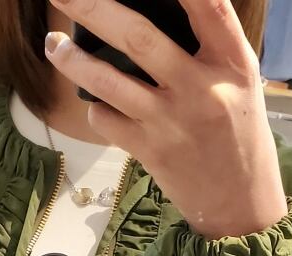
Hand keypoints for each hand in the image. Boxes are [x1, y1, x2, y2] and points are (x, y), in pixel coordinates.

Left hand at [45, 0, 287, 238]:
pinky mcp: (149, 151)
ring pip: (109, 82)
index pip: (208, 7)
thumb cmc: (236, 131)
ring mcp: (170, 121)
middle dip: (94, 9)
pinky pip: (106, 119)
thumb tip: (157, 11)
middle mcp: (200, 88)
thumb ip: (208, 45)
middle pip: (139, 38)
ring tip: (53, 43)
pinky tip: (98, 102)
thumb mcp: (238, 80)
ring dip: (73, 60)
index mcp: (231, 62)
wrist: (237, 200)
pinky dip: (95, 107)